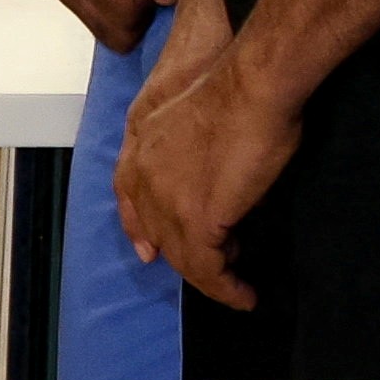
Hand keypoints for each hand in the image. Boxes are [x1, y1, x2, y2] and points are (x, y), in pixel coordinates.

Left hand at [111, 0, 284, 306]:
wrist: (251, 83)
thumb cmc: (237, 85)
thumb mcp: (196, 114)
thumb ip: (190, 145)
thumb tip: (216, 177)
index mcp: (140, 145)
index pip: (128, 195)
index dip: (141, 225)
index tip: (152, 249)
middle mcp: (144, 175)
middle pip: (156, 230)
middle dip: (181, 252)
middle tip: (216, 263)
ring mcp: (168, 200)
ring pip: (182, 256)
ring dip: (208, 276)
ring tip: (234, 285)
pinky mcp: (199, 219)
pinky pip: (207, 269)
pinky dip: (226, 289)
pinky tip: (244, 295)